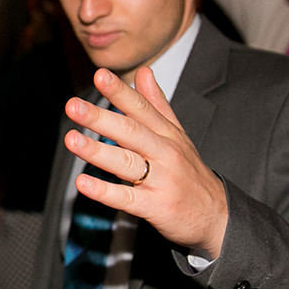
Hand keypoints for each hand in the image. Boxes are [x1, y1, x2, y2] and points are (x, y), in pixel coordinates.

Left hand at [63, 66, 228, 257]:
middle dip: (101, 118)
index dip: (120, 91)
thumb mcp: (178, 135)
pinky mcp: (155, 206)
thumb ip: (157, 104)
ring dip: (97, 151)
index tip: (100, 76)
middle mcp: (165, 153)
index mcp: (167, 134)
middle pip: (131, 131)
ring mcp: (161, 180)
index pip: (142, 108)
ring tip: (72, 140)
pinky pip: (126, 198)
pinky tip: (83, 183)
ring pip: (126, 162)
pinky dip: (104, 191)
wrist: (216, 215)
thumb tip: (143, 72)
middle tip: (74, 106)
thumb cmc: (190, 173)